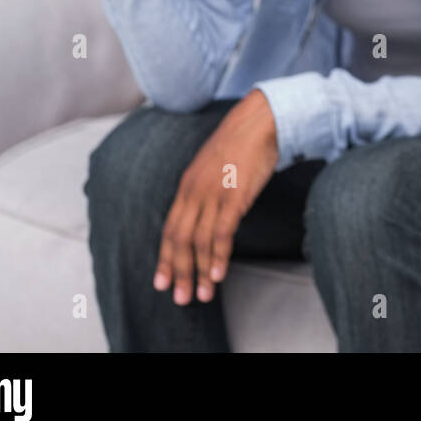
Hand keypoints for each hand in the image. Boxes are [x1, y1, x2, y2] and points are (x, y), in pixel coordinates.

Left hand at [153, 89, 278, 304]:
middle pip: (180, 240)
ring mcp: (213, 195)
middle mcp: (194, 193)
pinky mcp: (234, 197)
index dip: (165, 257)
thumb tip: (206, 214)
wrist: (258, 122)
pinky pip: (222, 232)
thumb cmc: (241, 144)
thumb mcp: (213, 168)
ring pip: (199, 241)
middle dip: (178, 271)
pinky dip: (219, 256)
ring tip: (202, 295)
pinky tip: (218, 274)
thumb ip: (206, 191)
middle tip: (179, 298)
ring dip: (199, 271)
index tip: (162, 282)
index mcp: (187, 187)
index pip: (170, 229)